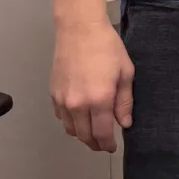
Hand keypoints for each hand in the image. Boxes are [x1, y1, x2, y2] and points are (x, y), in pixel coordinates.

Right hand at [51, 19, 133, 152]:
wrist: (80, 30)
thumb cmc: (108, 48)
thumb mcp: (125, 72)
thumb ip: (124, 101)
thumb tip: (124, 123)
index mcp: (99, 100)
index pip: (101, 133)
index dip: (107, 144)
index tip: (112, 148)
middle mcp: (78, 104)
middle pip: (83, 136)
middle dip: (94, 143)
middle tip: (103, 144)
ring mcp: (63, 100)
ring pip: (70, 129)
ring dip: (81, 135)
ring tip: (92, 132)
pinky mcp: (53, 94)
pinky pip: (61, 117)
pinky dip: (70, 122)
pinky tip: (80, 117)